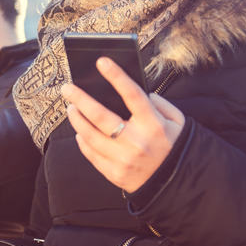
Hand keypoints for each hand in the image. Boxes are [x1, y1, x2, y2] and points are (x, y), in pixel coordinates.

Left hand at [62, 56, 184, 192]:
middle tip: (67, 88)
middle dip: (80, 99)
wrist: (176, 184)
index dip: (117, 76)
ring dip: (76, 119)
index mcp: (154, 125)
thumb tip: (139, 92)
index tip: (102, 61)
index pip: (132, 95)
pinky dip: (82, 140)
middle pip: (101, 116)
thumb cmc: (174, 147)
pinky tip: (79, 130)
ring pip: (90, 135)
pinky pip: (91, 154)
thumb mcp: (178, 122)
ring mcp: (124, 159)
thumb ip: (160, 104)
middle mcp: (136, 142)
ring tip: (71, 107)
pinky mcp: (114, 174)